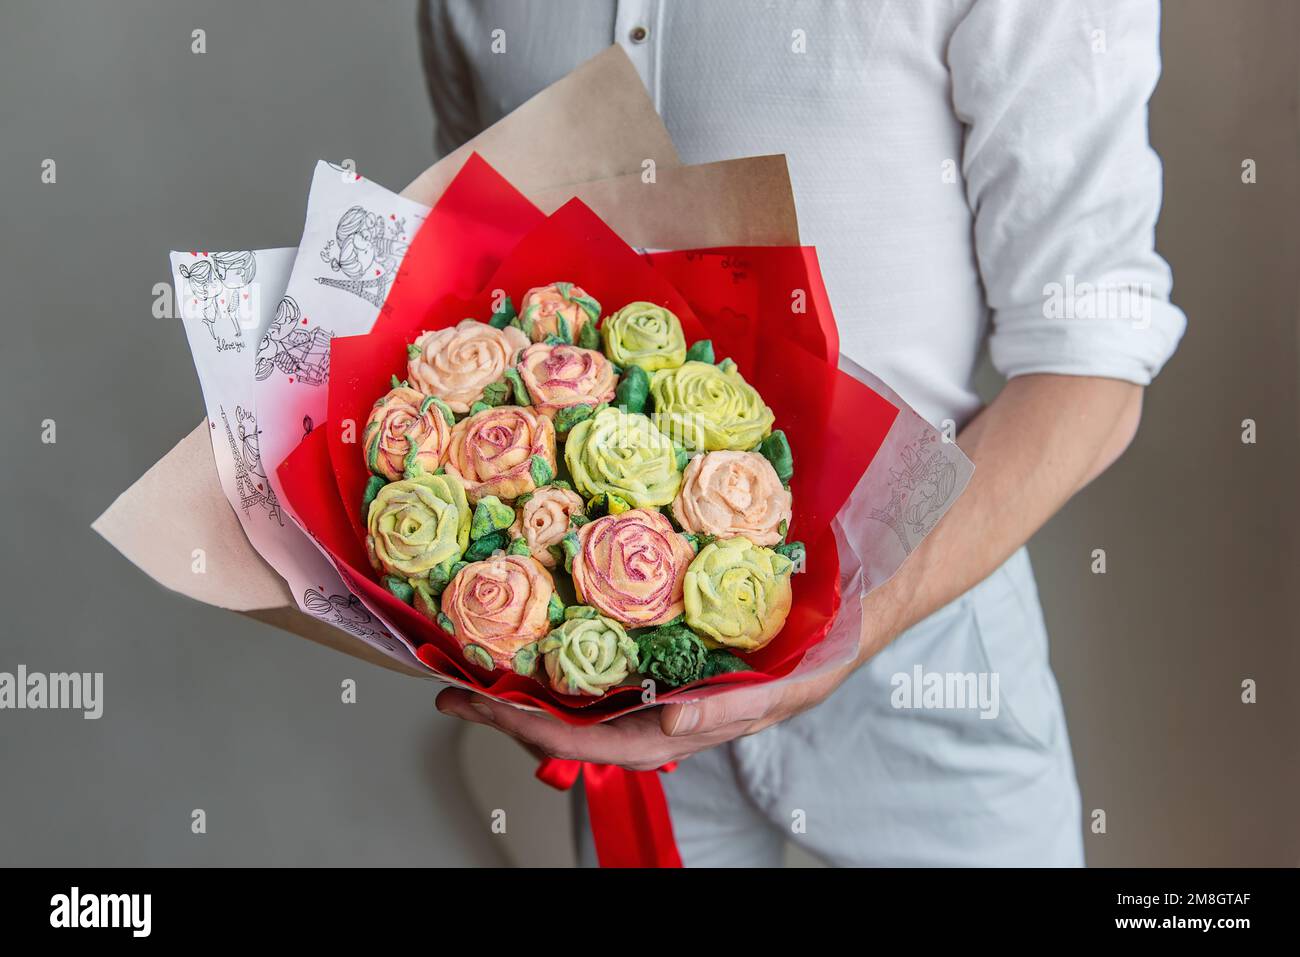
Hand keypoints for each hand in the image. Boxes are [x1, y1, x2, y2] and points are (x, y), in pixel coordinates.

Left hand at [435, 596, 895, 770]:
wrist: (847, 605)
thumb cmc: (820, 649)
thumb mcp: (789, 681)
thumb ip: (735, 707)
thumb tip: (673, 726)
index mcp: (686, 726)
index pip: (599, 742)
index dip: (538, 732)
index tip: (485, 712)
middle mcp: (662, 708)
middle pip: (573, 725)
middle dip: (509, 715)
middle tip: (451, 692)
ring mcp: (658, 681)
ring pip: (581, 698)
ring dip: (525, 689)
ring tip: (471, 670)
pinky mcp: (661, 649)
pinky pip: (601, 662)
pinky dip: (560, 657)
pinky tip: (531, 638)